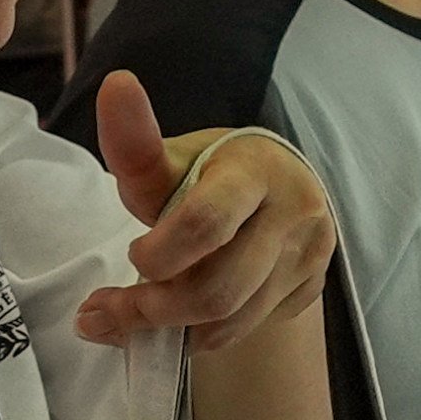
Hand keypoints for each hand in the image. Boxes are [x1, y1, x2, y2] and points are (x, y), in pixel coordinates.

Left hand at [74, 73, 337, 350]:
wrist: (277, 188)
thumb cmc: (212, 172)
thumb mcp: (172, 159)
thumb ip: (136, 143)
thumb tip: (115, 84)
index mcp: (254, 171)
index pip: (207, 223)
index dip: (158, 254)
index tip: (131, 254)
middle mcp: (294, 213)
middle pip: (218, 288)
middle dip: (154, 309)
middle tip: (110, 311)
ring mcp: (308, 256)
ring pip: (233, 320)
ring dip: (171, 332)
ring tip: (128, 322)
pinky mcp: (310, 288)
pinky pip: (248, 329)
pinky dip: (202, 336)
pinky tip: (174, 325)